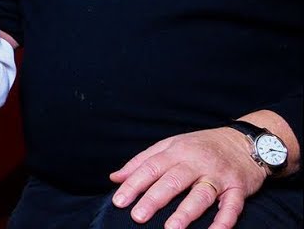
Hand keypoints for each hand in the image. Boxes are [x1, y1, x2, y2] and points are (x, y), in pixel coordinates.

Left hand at [109, 127, 266, 228]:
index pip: (151, 167)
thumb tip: (115, 178)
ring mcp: (218, 175)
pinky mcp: (238, 187)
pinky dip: (224, 220)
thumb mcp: (170, 145)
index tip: (119, 201)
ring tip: (171, 228)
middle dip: (154, 199)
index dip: (134, 184)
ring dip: (186, 212)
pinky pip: (232, 205)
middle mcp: (196, 162)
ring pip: (200, 194)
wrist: (245, 140)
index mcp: (176, 151)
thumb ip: (142, 161)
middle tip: (138, 216)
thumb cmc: (201, 146)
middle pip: (173, 181)